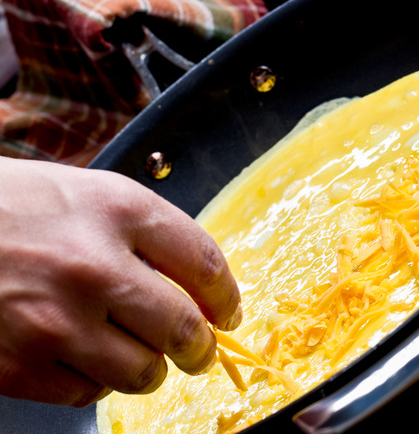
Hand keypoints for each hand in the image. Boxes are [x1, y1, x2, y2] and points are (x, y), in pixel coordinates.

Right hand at [0, 156, 241, 406]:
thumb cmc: (17, 208)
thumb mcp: (91, 195)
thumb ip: (152, 237)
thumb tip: (206, 292)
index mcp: (118, 211)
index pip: (205, 265)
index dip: (228, 298)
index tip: (228, 314)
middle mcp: (93, 265)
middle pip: (184, 329)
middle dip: (200, 347)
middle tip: (197, 349)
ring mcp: (54, 320)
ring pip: (143, 372)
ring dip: (147, 366)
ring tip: (129, 347)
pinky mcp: (19, 365)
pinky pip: (88, 394)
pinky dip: (93, 380)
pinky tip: (78, 353)